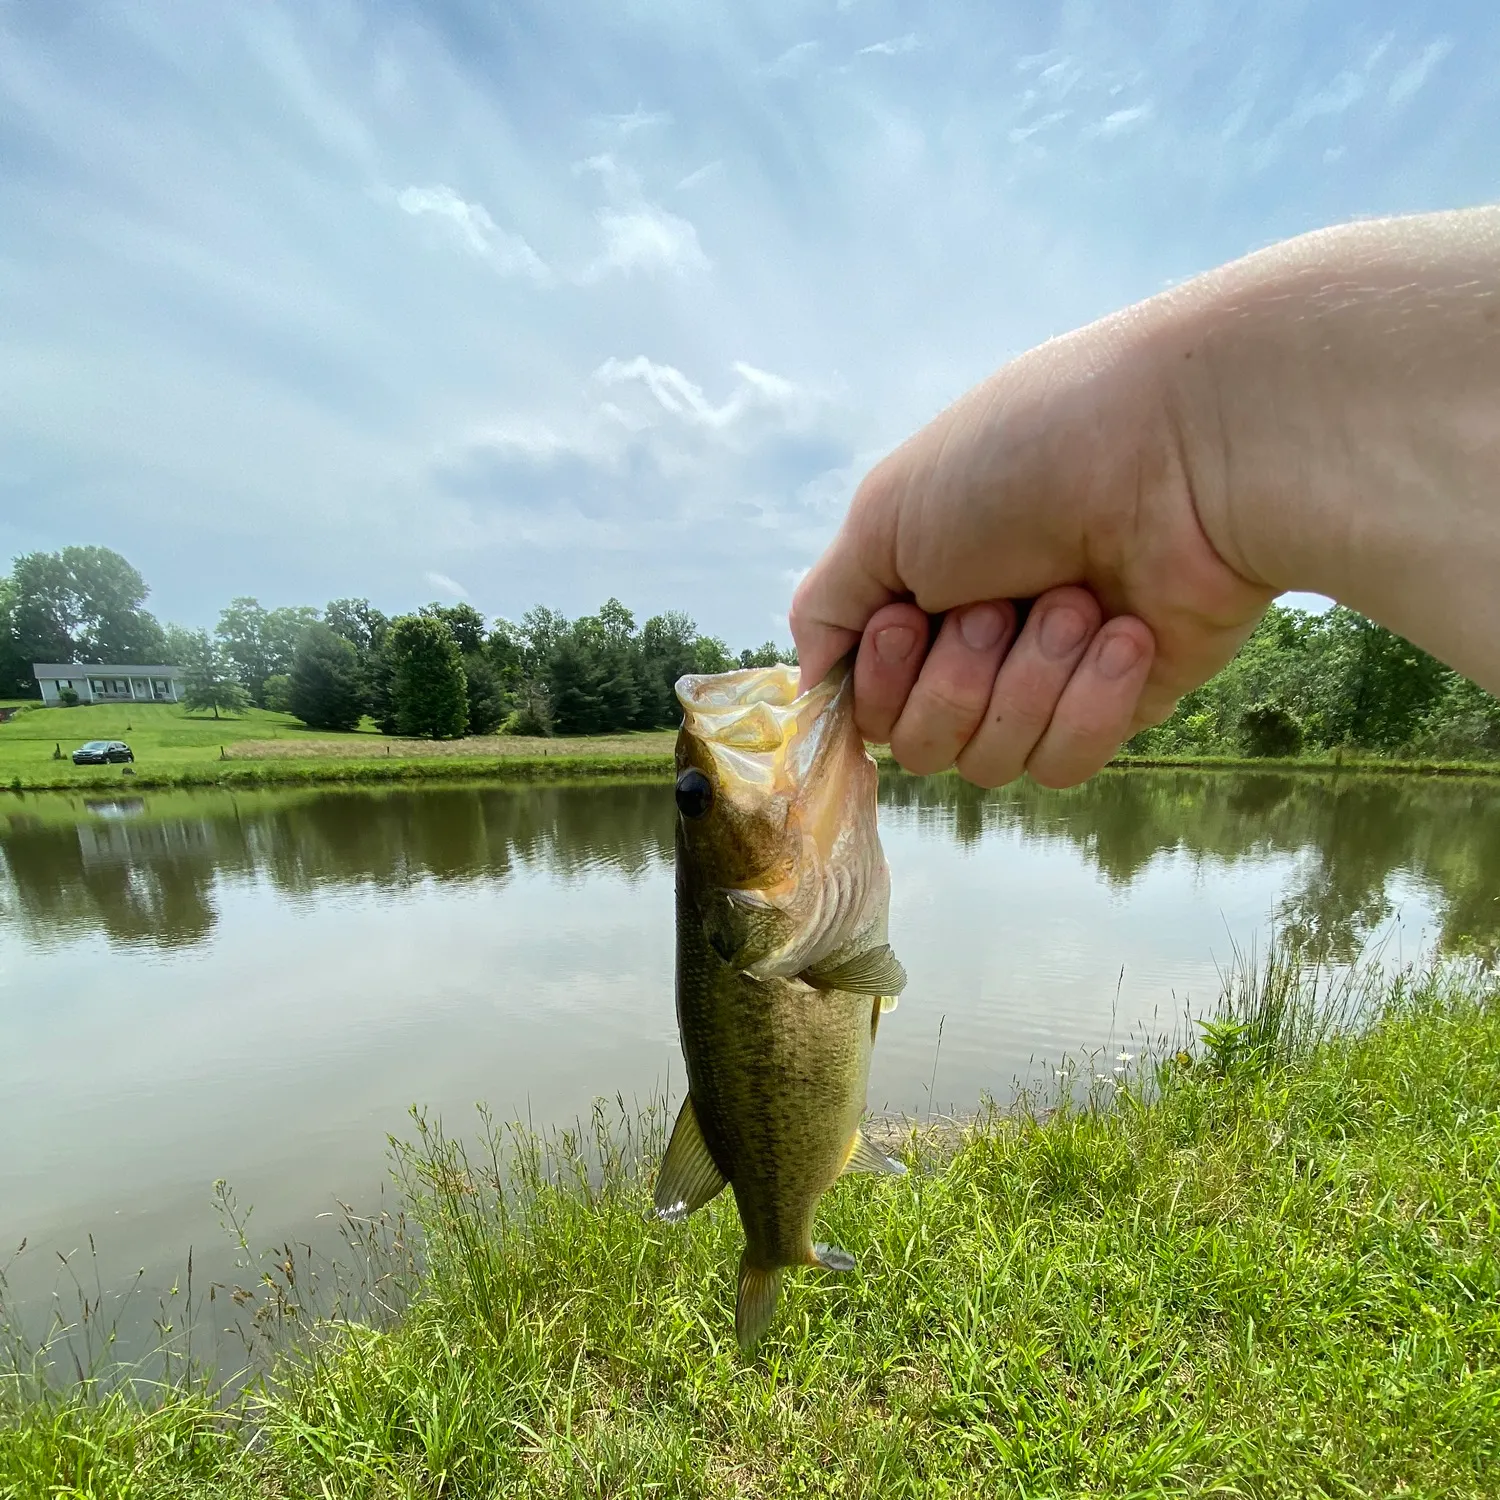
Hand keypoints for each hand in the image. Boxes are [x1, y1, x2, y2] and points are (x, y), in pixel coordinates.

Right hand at [790, 303, 1274, 787]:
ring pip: (991, 761)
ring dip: (1026, 680)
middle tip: (998, 602)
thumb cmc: (1022, 460)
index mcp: (918, 590)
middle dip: (955, 677)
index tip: (906, 619)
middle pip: (921, 744)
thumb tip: (812, 684)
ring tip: (1074, 600)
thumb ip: (827, 607)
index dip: (879, 679)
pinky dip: (1087, 703)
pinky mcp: (1119, 708)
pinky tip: (1124, 632)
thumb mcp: (883, 515)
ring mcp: (1047, 679)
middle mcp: (975, 639)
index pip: (866, 701)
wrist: (1182, 453)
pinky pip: (1064, 762)